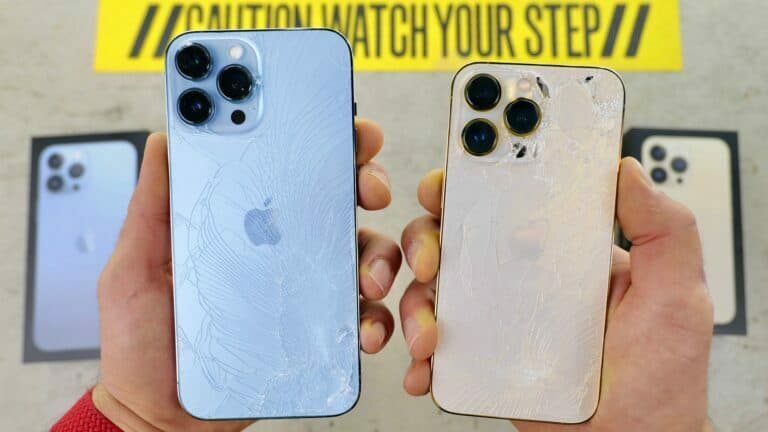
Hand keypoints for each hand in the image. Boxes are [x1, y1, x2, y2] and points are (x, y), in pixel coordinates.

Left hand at [93, 119, 400, 431]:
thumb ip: (152, 206)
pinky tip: (364, 326)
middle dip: (365, 182)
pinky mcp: (316, 331)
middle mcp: (279, 251)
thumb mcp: (134, 265)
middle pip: (337, 202)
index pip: (288, 169)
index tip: (342, 128)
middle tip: (368, 187)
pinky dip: (375, 316)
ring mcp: (301, 289)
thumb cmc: (144, 343)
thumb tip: (165, 139)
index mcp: (241, 225)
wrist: (161, 415)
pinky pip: (361, 314)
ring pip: (363, 254)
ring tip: (367, 277)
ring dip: (380, 255)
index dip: (322, 142)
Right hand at [399, 158, 713, 430]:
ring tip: (428, 333)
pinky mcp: (478, 357)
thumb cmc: (657, 377)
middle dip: (426, 238)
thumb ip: (664, 229)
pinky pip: (434, 345)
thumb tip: (629, 171)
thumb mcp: (677, 294)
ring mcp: (494, 316)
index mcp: (560, 250)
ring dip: (415, 302)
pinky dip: (419, 354)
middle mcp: (520, 276)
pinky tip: (425, 366)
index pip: (511, 197)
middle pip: (454, 235)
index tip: (457, 175)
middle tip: (432, 258)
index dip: (476, 178)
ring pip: (432, 288)